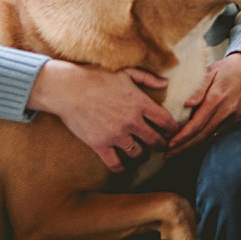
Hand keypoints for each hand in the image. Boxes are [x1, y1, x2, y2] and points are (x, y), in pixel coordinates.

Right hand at [28, 60, 176, 171]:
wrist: (68, 88)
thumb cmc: (96, 77)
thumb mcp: (126, 72)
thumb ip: (147, 78)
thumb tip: (166, 83)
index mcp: (140, 103)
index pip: (166, 122)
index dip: (173, 129)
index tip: (172, 132)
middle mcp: (132, 121)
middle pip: (156, 141)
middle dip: (161, 145)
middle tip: (160, 146)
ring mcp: (116, 135)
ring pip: (138, 154)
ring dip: (142, 155)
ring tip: (141, 153)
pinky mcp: (100, 145)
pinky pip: (116, 164)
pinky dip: (122, 168)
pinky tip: (123, 166)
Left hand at [168, 52, 240, 156]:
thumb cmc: (225, 69)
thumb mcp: (210, 71)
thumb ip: (199, 88)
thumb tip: (186, 104)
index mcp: (216, 99)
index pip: (197, 123)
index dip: (183, 136)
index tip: (170, 143)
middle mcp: (225, 111)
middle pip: (202, 135)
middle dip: (184, 147)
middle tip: (168, 154)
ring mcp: (231, 118)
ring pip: (209, 138)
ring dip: (192, 147)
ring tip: (176, 153)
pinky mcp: (234, 120)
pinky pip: (217, 135)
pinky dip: (204, 142)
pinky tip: (192, 146)